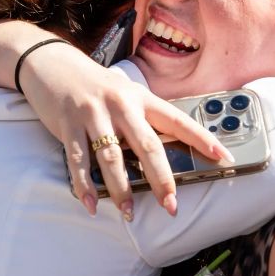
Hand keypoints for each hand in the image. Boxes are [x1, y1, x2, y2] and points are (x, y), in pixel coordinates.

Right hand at [19, 51, 233, 221]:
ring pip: (111, 157)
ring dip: (121, 189)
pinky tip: (91, 203)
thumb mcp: (123, 93)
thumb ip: (141, 118)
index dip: (201, 139)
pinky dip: (84, 185)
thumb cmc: (94, 85)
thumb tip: (163, 154)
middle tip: (171, 205)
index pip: (176, 120)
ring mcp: (92, 114)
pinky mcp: (67, 125)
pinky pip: (78, 161)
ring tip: (128, 212)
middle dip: (161, 178)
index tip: (223, 158)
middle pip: (146, 145)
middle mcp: (119, 104)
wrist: (51, 63)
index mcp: (139, 96)